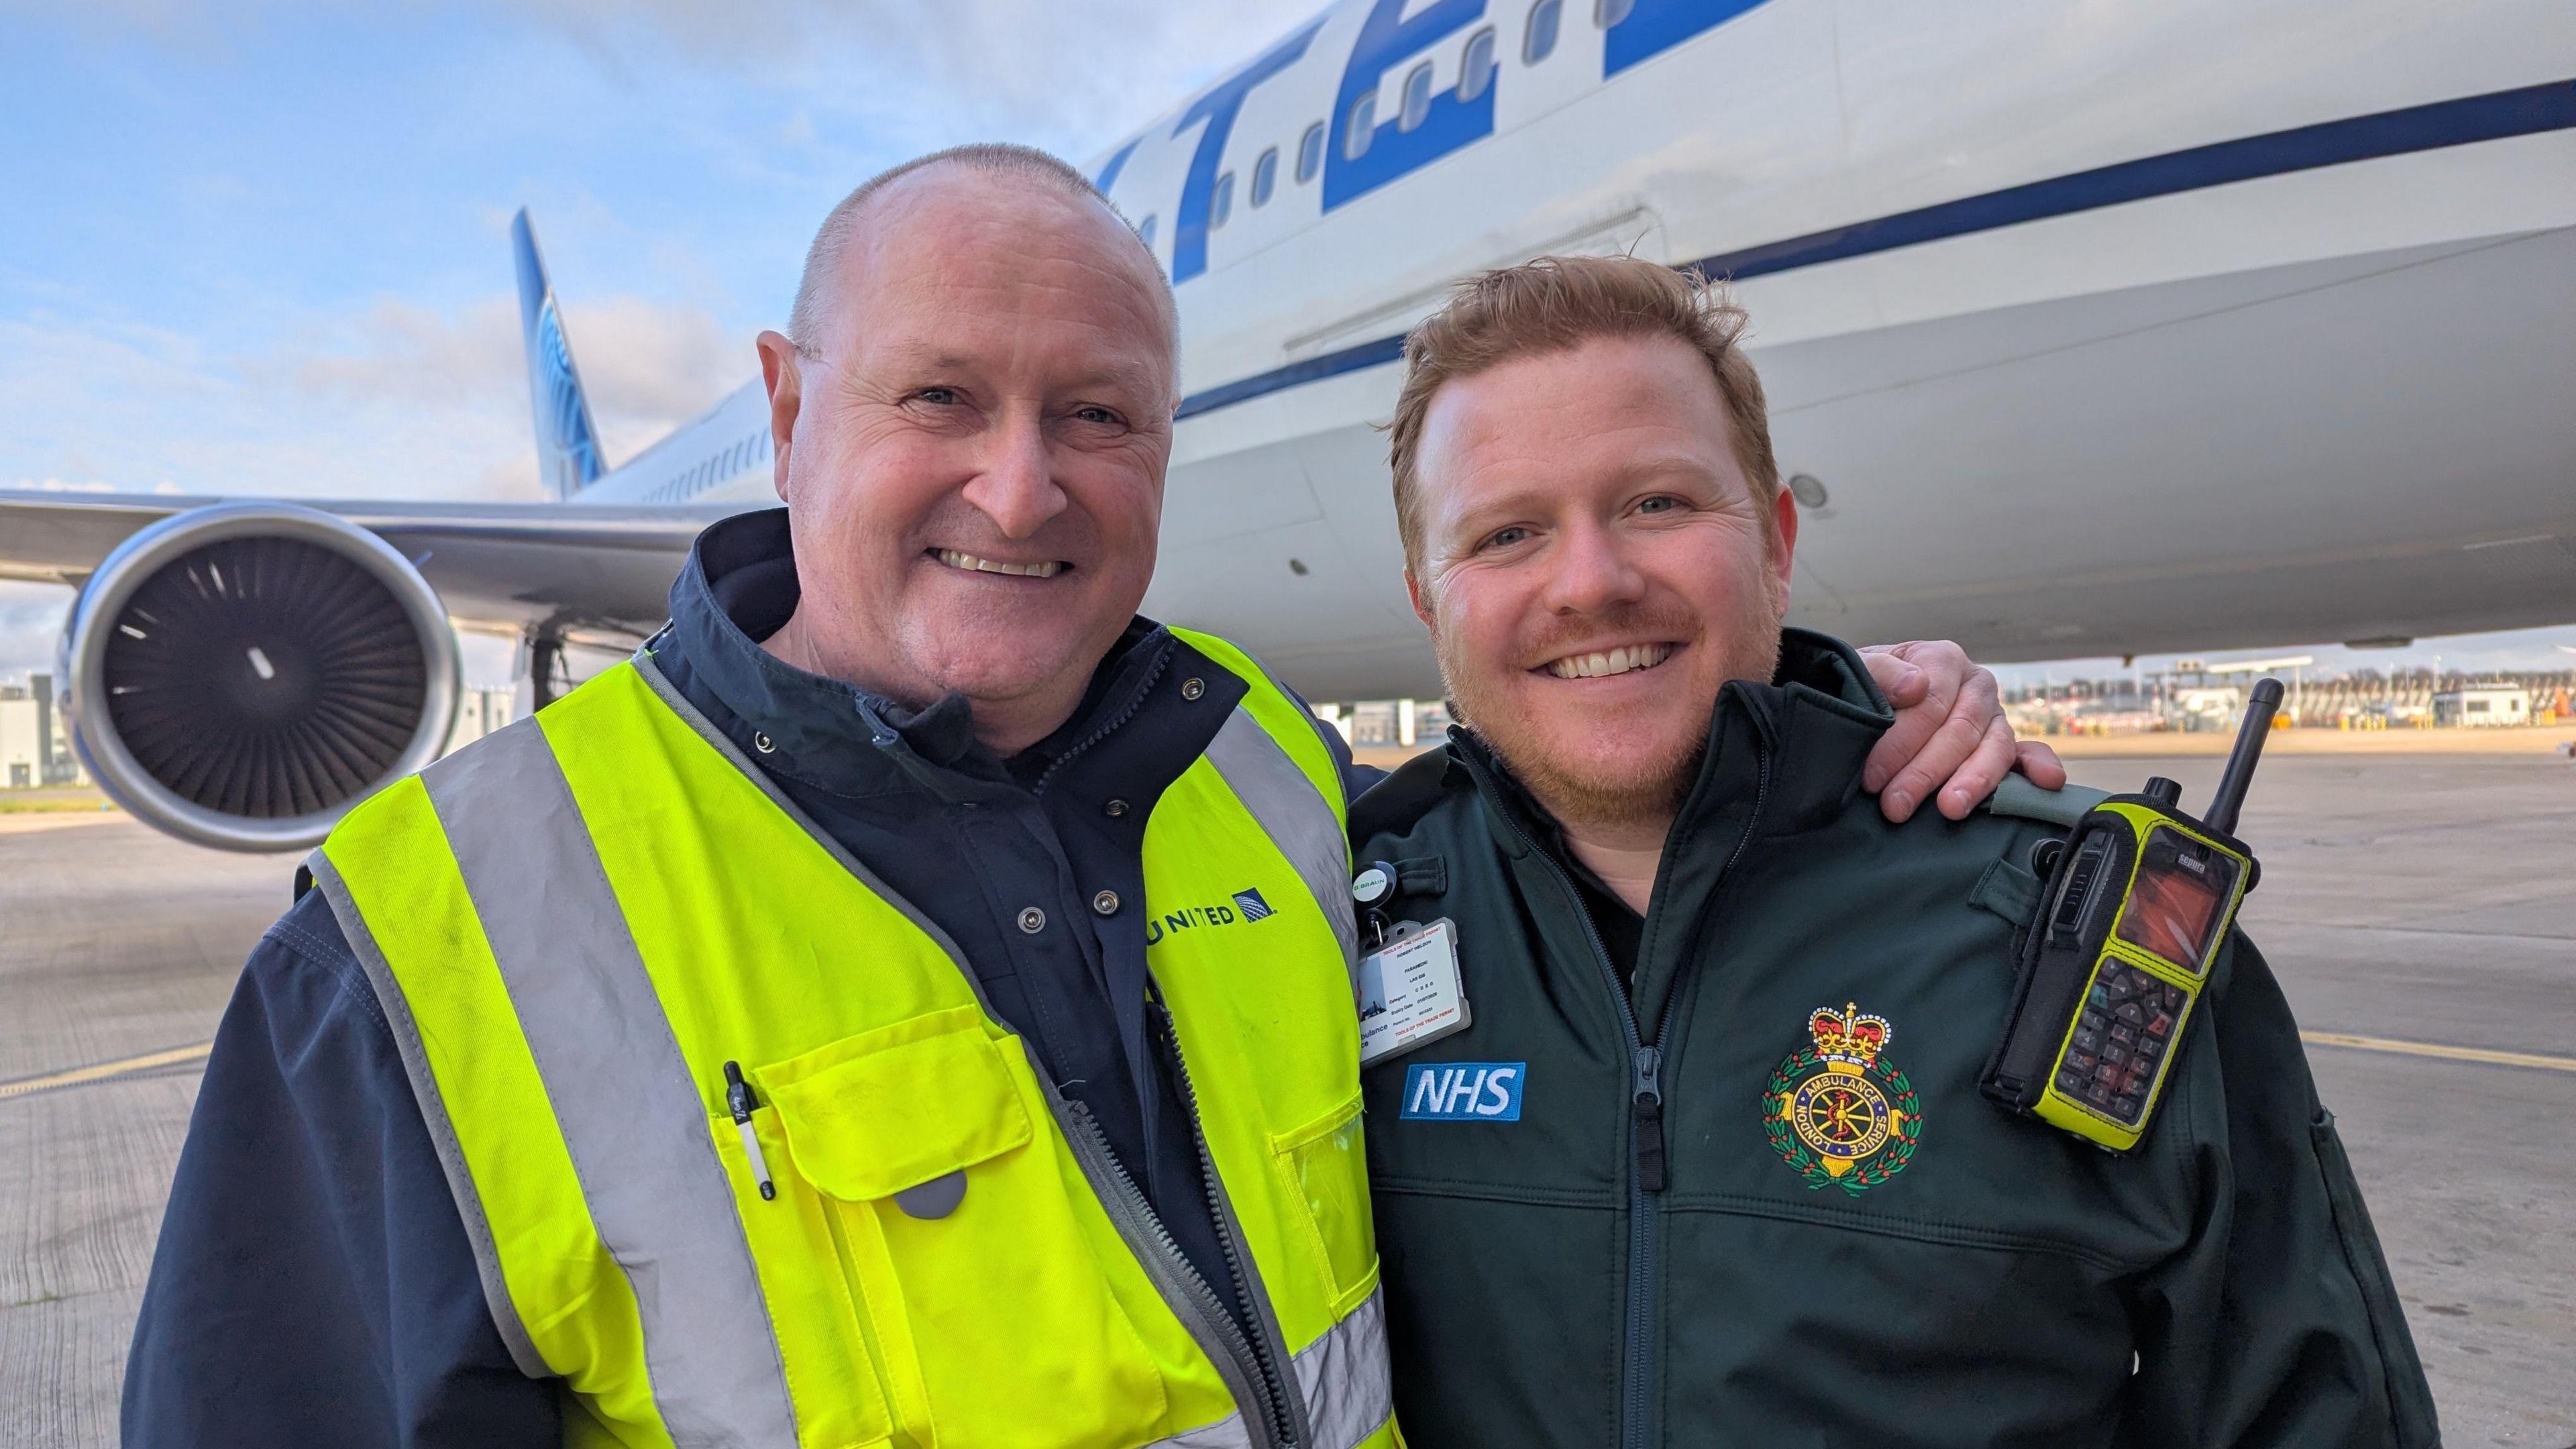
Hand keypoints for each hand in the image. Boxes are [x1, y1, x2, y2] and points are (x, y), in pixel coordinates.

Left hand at [1859, 641, 2067, 822]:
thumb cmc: (1861, 691)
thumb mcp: (1858, 673)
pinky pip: (2026, 755)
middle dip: (1925, 772)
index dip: (1901, 742)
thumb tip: (1917, 686)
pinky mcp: (2004, 746)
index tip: (1872, 777)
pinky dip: (2039, 767)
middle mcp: (1975, 685)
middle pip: (1959, 730)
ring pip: (1994, 747)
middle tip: (1894, 806)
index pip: (1931, 702)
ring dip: (1974, 781)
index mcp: (1942, 659)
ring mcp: (1993, 716)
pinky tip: (2047, 782)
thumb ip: (1878, 671)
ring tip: (1950, 809)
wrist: (1864, 706)